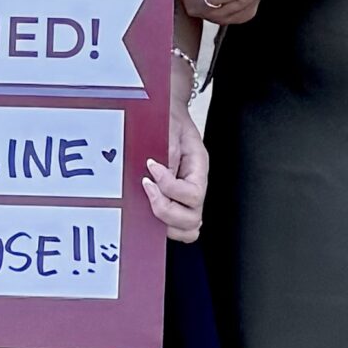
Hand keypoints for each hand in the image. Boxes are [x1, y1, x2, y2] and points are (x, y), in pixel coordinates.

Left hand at [143, 103, 207, 242]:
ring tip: (150, 199)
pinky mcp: (175, 204)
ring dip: (166, 222)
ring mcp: (187, 200)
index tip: (152, 167)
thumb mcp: (169, 132)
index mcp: (200, 170)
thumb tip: (158, 174)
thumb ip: (166, 154)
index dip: (169, 187)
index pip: (193, 195)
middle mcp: (197, 188)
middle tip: (148, 187)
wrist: (167, 117)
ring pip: (188, 230)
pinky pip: (176, 228)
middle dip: (165, 209)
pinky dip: (164, 225)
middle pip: (192, 220)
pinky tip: (148, 206)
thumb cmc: (170, 122)